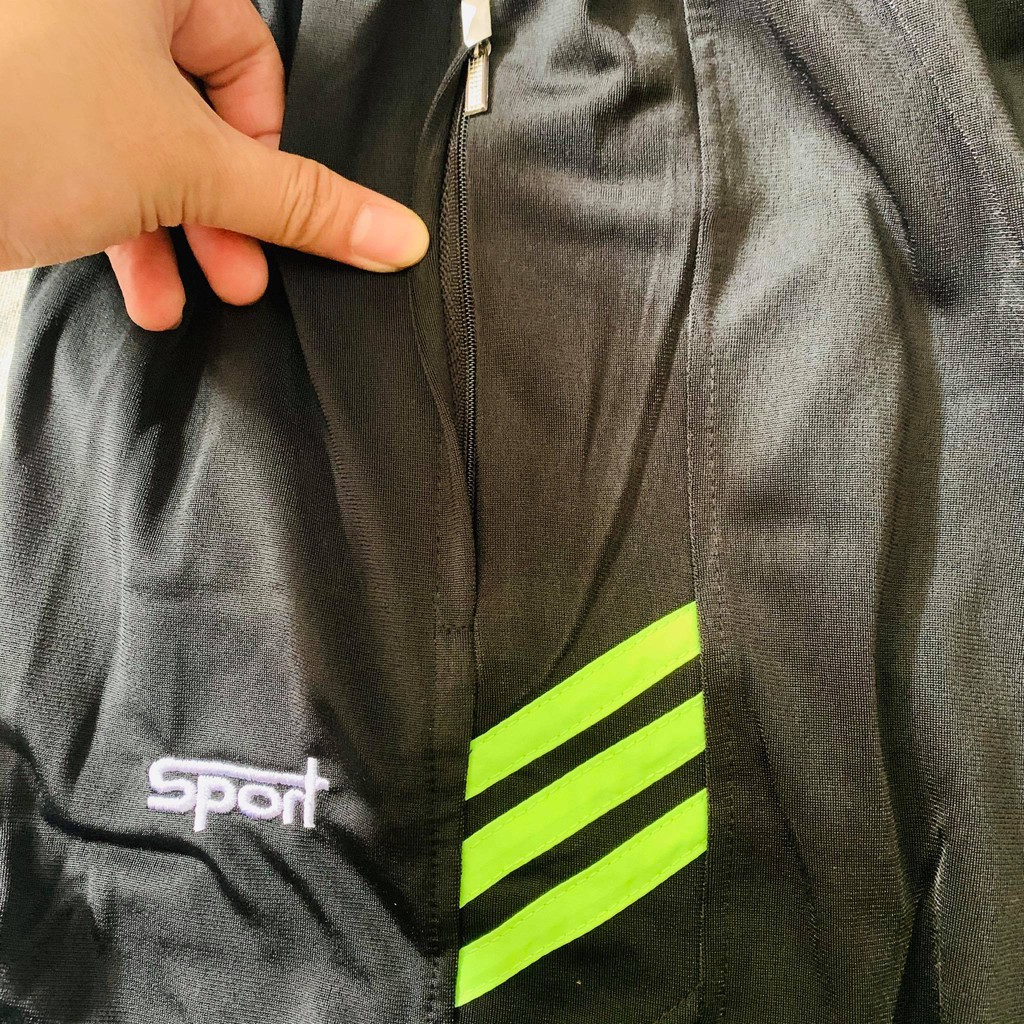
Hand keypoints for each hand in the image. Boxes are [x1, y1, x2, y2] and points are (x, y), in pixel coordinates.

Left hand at [0, 0, 429, 330]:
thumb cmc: (13, 124)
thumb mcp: (190, 169)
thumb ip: (303, 204)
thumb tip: (394, 233)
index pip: (248, 63)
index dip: (261, 150)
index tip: (256, 209)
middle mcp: (92, 10)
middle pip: (195, 112)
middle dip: (218, 211)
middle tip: (238, 272)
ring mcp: (46, 58)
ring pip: (136, 145)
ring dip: (168, 234)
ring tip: (179, 296)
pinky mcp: (16, 115)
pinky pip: (83, 161)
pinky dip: (112, 225)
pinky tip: (133, 283)